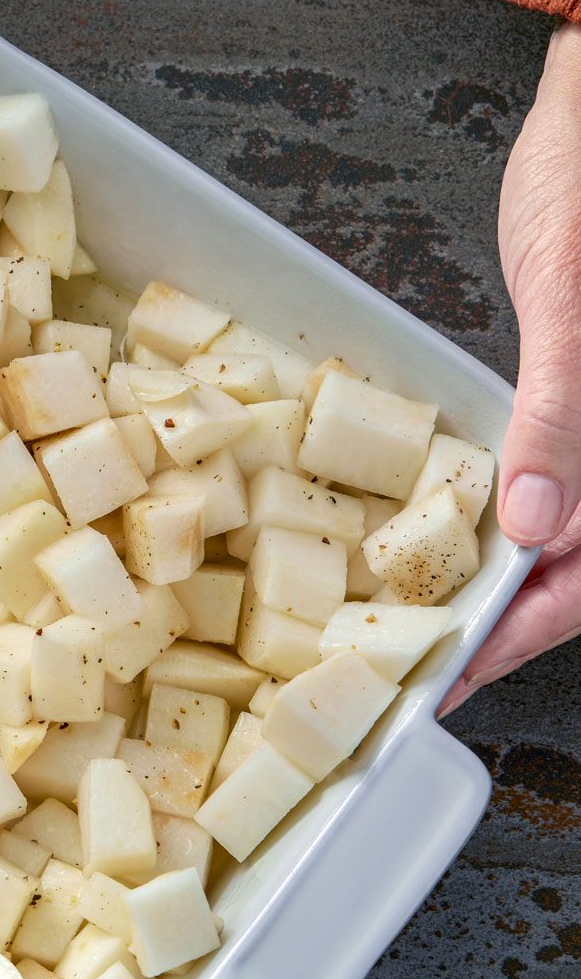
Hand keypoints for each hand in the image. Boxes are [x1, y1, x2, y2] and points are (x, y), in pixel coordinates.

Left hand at [443, 22, 580, 715]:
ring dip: (495, 565)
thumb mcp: (576, 302)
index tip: (456, 676)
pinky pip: (542, 463)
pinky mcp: (572, 382)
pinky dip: (496, 502)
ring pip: (562, 520)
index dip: (528, 631)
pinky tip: (441, 519)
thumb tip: (541, 525)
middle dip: (504, 614)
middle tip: (416, 657)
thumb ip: (564, 415)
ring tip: (413, 605)